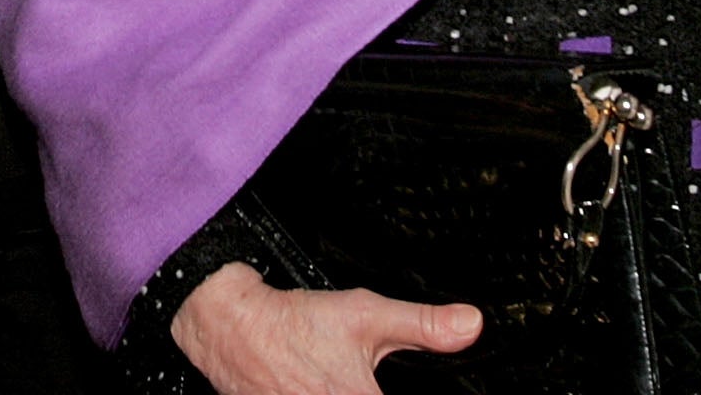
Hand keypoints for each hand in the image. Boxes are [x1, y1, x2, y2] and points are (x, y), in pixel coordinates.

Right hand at [168, 261, 482, 394]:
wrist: (231, 325)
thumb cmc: (294, 323)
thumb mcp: (366, 314)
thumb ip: (423, 325)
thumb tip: (470, 324)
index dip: (408, 393)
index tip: (402, 388)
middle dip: (365, 389)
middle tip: (354, 376)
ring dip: (339, 393)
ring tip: (332, 378)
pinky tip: (316, 385)